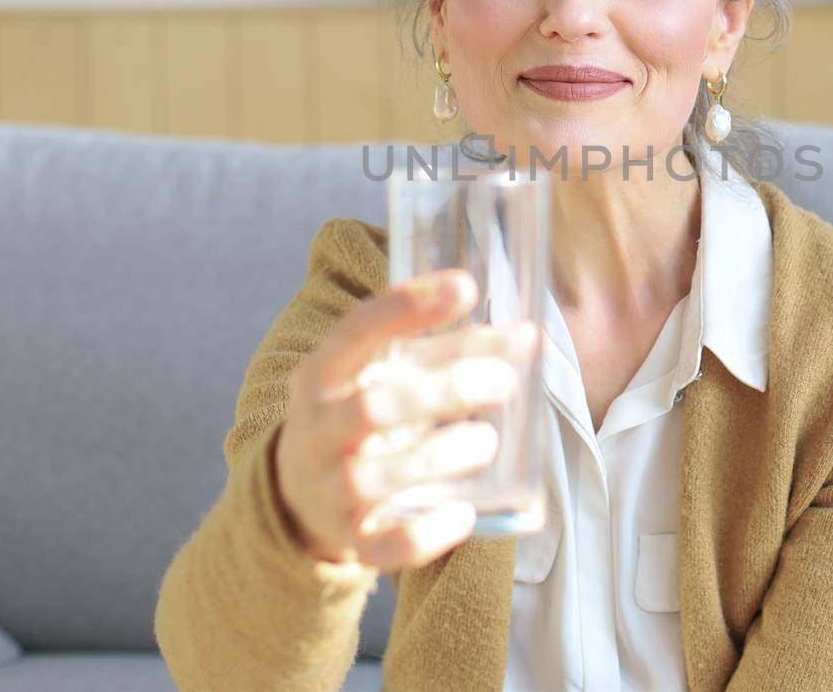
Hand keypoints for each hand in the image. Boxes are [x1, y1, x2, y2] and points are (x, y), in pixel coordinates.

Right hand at [274, 268, 537, 571]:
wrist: (302, 493)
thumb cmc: (364, 416)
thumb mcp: (394, 375)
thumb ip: (456, 351)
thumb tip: (530, 335)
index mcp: (324, 374)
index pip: (357, 331)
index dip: (409, 307)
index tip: (466, 286)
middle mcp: (318, 429)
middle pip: (375, 408)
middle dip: (447, 391)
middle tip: (506, 382)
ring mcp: (329, 488)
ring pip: (376, 477)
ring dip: (443, 456)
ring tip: (487, 442)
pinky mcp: (349, 537)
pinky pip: (384, 546)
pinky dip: (426, 534)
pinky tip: (463, 513)